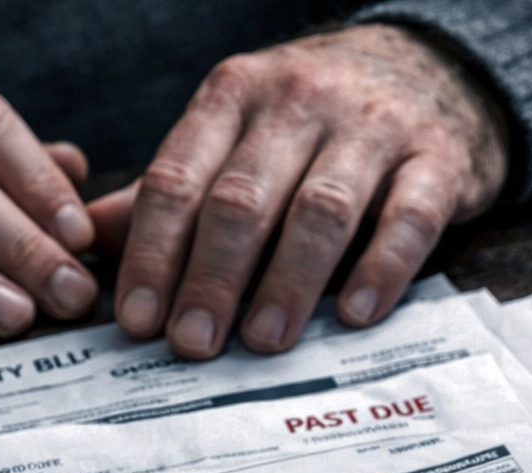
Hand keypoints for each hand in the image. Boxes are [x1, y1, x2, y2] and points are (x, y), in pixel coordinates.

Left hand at [97, 24, 508, 358]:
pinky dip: (381, 268)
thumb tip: (93, 244)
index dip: (152, 254)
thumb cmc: (316, 123)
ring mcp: (374, 126)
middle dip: (210, 277)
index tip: (138, 320)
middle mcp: (300, 101)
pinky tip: (355, 315)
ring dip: (286, 283)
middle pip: (242, 198)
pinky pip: (409, 217)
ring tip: (262, 342)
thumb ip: (175, 189)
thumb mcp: (239, 135)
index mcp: (235, 95)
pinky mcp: (438, 159)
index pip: (178, 177)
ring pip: (321, 210)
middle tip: (191, 343)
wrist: (433, 68)